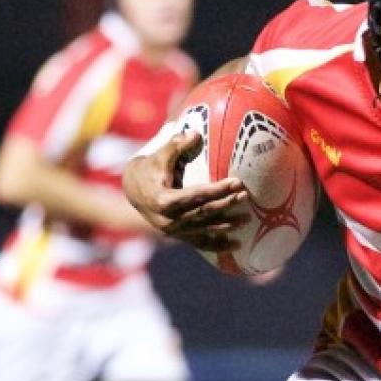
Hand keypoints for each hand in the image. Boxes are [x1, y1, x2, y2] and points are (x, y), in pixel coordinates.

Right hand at [123, 131, 249, 251]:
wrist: (134, 189)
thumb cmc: (151, 168)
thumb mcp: (161, 155)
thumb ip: (177, 144)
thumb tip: (195, 134)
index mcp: (162, 200)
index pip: (196, 196)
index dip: (218, 190)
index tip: (237, 182)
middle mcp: (167, 220)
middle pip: (202, 213)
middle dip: (226, 204)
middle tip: (245, 196)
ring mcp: (173, 231)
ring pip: (204, 229)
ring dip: (227, 225)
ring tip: (247, 219)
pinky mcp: (179, 236)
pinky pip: (200, 243)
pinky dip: (218, 245)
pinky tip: (237, 246)